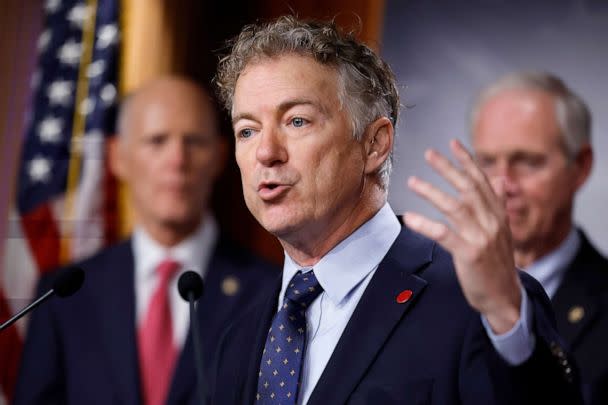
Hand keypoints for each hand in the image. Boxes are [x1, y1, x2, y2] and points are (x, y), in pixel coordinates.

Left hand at [403, 139, 520, 333]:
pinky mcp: (469, 254)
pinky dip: (425, 225)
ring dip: (432, 192)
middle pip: (467, 188)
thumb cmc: (498, 263)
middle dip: (448, 168)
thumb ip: (497, 203)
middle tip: (429, 154)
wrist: (505, 296)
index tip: (453, 143)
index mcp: (498, 214)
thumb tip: (497, 179)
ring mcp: (481, 237)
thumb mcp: (502, 230)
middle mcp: (491, 222)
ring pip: (455, 207)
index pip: (482, 180)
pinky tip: (410, 218)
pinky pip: (444, 234)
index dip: (466, 160)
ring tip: (412, 182)